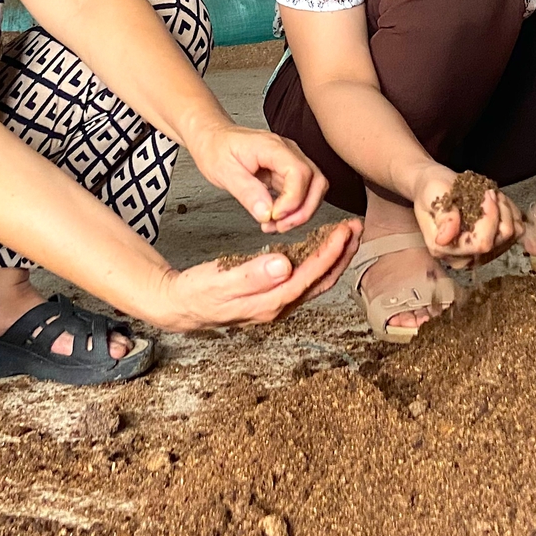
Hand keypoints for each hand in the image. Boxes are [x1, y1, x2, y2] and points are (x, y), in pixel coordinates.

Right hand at [151, 219, 361, 330]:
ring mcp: (276, 303)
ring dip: (334, 258)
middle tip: (356, 229)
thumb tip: (284, 265)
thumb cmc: (197, 292)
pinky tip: (321, 248)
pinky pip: (303, 280)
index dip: (329, 255)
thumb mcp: (218, 281)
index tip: (342, 232)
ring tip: (347, 235)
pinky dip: (318, 262)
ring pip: (315, 281)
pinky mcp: (271, 296)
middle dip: (342, 255)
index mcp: (268, 304)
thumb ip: (251, 275)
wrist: (180, 305)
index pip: (308, 277)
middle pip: (320, 282)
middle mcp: (277, 307)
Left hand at [188, 123, 327, 232]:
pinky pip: (300, 192)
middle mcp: (287, 151)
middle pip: (316, 181)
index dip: (293, 199)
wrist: (212, 137)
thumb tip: (266, 214)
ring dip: (300, 212)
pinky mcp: (286, 172)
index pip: (299, 172)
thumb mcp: (224, 172)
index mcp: (272, 147)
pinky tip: (273, 219)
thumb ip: (247, 193)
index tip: (275, 216)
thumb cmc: (216, 148)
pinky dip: (292, 210)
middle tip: (280, 225)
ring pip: (313, 189)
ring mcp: (289, 161)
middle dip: (303, 210)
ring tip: (274, 225)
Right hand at [411, 165, 521, 269]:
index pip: (481, 243)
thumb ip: (443, 216)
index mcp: (445, 248)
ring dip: (506, 211)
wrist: (432, 187)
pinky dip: (511, 214)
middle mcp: (463, 258)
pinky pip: (516, 232)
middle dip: (500, 210)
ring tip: (491, 196)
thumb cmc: (432, 189)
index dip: (490, 217)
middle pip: (500, 240)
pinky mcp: (493, 248)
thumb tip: (444, 238)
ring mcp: (480, 255)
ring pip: (512, 235)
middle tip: (489, 191)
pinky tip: (497, 204)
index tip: (487, 194)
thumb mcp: (434, 195)